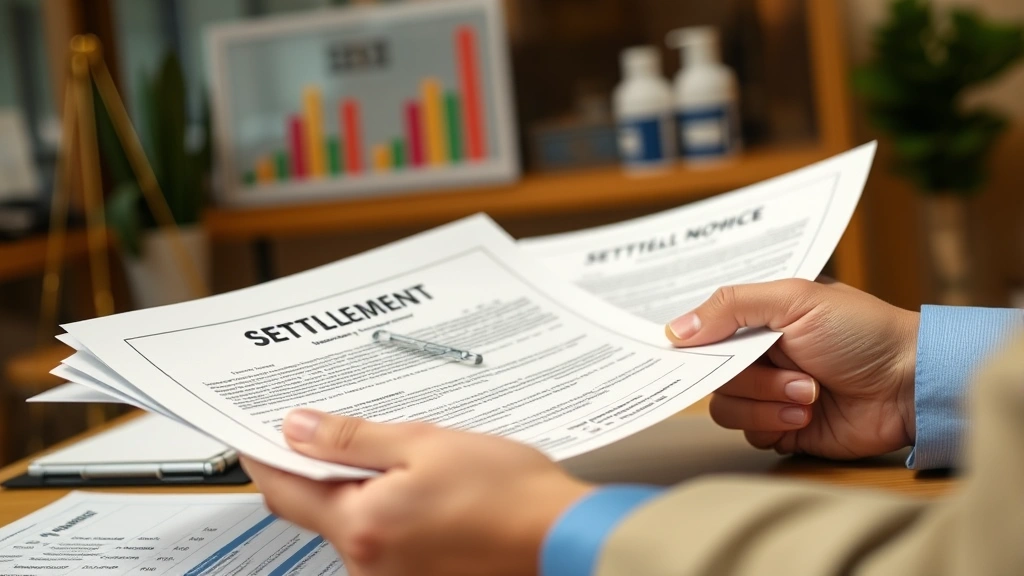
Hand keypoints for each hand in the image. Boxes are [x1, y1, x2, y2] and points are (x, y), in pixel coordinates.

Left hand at [242, 410, 592, 575]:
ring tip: (406, 456)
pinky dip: (389, 511)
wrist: (561, 537)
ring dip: (363, 489)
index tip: (256, 433)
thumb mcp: (423, 444)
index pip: (285, 491)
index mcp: (362, 526)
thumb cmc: (507, 493)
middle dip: (324, 469)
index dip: (265, 458)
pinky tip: (424, 487)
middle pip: (320, 510)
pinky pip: (384, 541)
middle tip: (346, 429)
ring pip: (355, 524)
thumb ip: (353, 439)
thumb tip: (298, 429)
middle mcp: (368, 565)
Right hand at [665, 278, 918, 459]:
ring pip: (726, 406)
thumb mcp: (795, 298)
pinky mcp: (782, 429)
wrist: (908, 385)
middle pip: (712, 373)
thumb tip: (675, 330)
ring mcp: (769, 394)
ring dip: (766, 401)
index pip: (707, 329)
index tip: (678, 348)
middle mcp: (761, 355)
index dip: (693, 341)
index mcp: (761, 319)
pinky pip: (748, 433)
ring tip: (810, 394)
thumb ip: (731, 306)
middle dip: (751, 376)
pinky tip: (808, 416)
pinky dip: (774, 424)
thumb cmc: (862, 331)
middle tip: (793, 370)